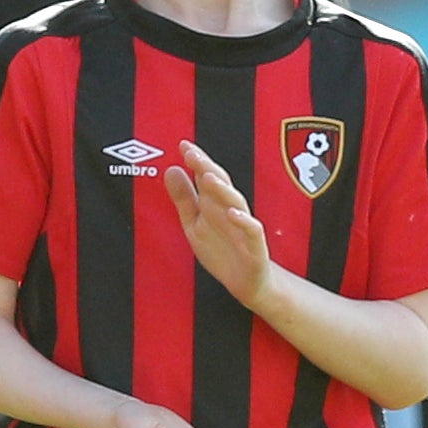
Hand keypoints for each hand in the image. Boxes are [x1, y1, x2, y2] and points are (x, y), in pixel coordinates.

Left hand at [164, 145, 279, 318]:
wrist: (246, 282)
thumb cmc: (222, 250)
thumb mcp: (194, 223)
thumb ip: (183, 198)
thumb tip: (171, 169)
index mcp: (215, 204)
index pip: (207, 176)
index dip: (196, 161)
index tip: (183, 145)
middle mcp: (231, 210)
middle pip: (221, 185)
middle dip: (207, 168)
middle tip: (192, 154)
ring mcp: (244, 227)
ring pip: (236, 203)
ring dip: (223, 190)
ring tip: (208, 177)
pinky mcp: (255, 247)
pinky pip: (252, 231)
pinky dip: (244, 221)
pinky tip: (232, 213)